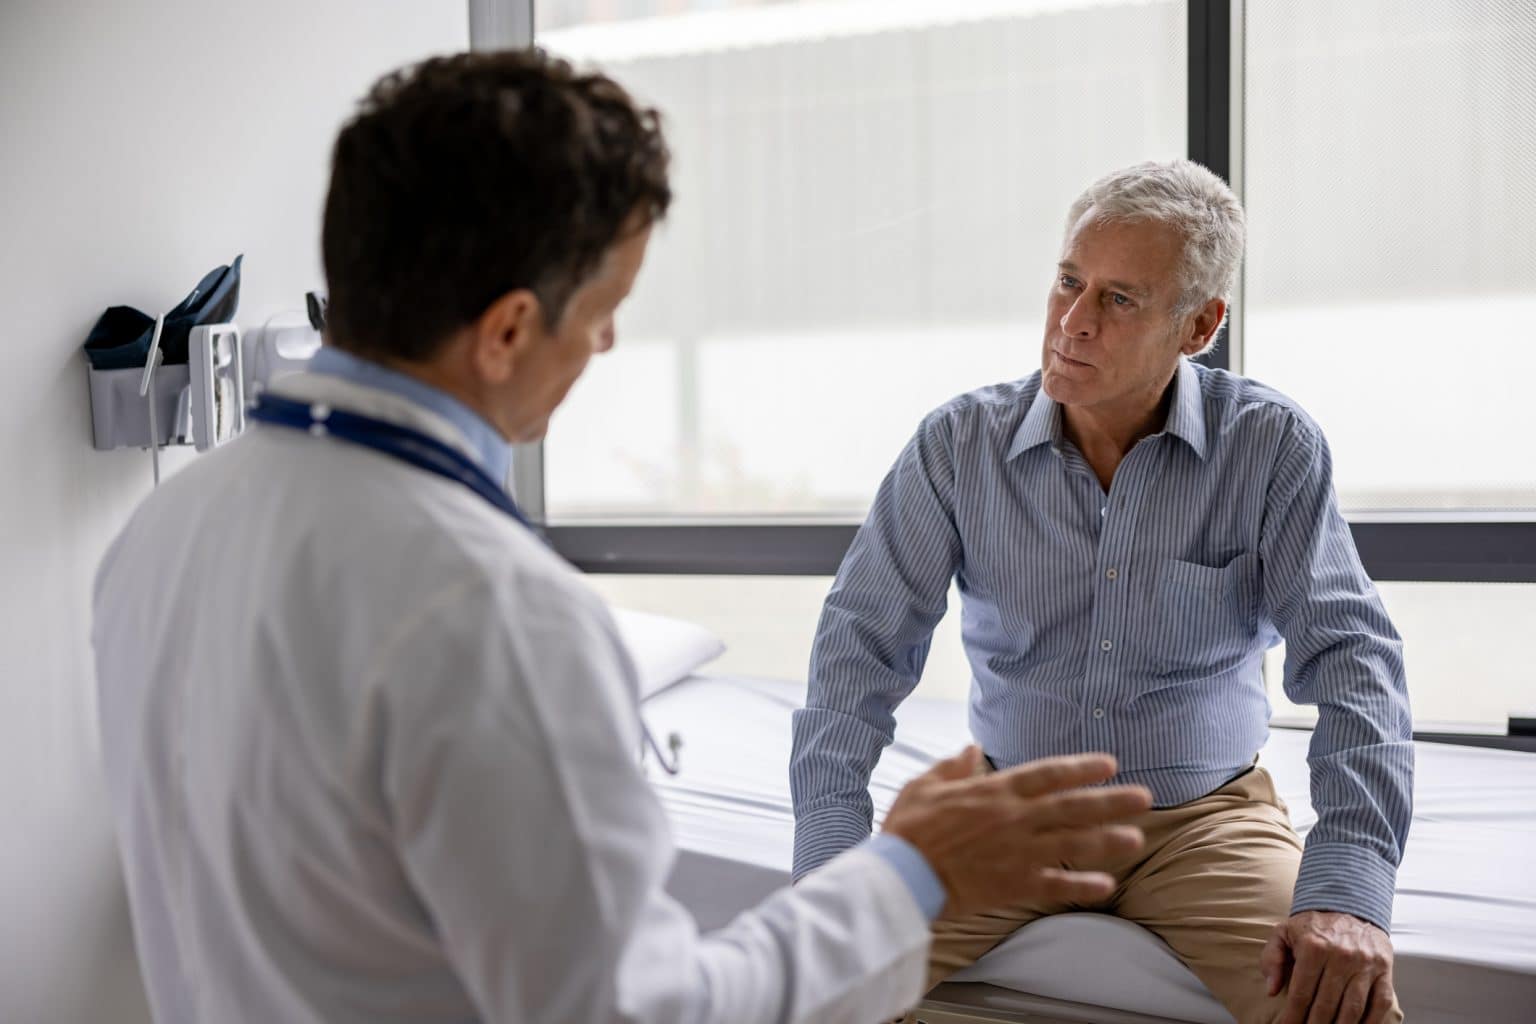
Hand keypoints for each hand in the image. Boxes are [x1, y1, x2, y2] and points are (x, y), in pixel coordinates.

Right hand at [882, 745, 1150, 917]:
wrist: (902, 874)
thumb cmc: (909, 828)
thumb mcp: (925, 785)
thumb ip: (953, 767)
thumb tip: (972, 749)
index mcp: (994, 791)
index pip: (1047, 774)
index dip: (1080, 768)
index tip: (1108, 764)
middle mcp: (1015, 818)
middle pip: (1072, 806)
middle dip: (1110, 801)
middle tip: (1144, 799)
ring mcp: (1018, 852)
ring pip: (1073, 843)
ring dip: (1107, 840)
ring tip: (1137, 839)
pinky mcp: (1014, 884)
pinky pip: (1055, 884)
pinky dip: (1081, 884)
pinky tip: (1107, 885)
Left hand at [1261, 910, 1396, 1023]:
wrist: (1350, 902)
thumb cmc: (1313, 924)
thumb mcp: (1284, 932)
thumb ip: (1272, 958)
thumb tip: (1271, 990)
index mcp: (1313, 947)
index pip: (1301, 992)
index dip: (1292, 1016)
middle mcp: (1341, 956)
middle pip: (1326, 1005)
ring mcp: (1365, 964)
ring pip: (1352, 1008)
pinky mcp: (1384, 969)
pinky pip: (1380, 1003)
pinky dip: (1370, 1022)